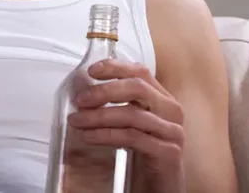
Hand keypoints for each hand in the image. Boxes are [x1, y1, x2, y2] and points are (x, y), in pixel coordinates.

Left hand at [68, 59, 185, 191]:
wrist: (161, 184)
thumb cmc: (143, 151)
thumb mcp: (130, 123)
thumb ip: (117, 105)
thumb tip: (82, 92)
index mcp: (162, 98)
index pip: (140, 72)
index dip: (115, 67)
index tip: (91, 71)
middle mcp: (171, 110)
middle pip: (137, 88)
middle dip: (103, 91)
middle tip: (79, 100)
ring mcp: (172, 131)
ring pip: (132, 114)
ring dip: (98, 116)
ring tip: (76, 121)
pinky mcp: (168, 152)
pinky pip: (132, 137)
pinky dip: (106, 135)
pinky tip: (89, 137)